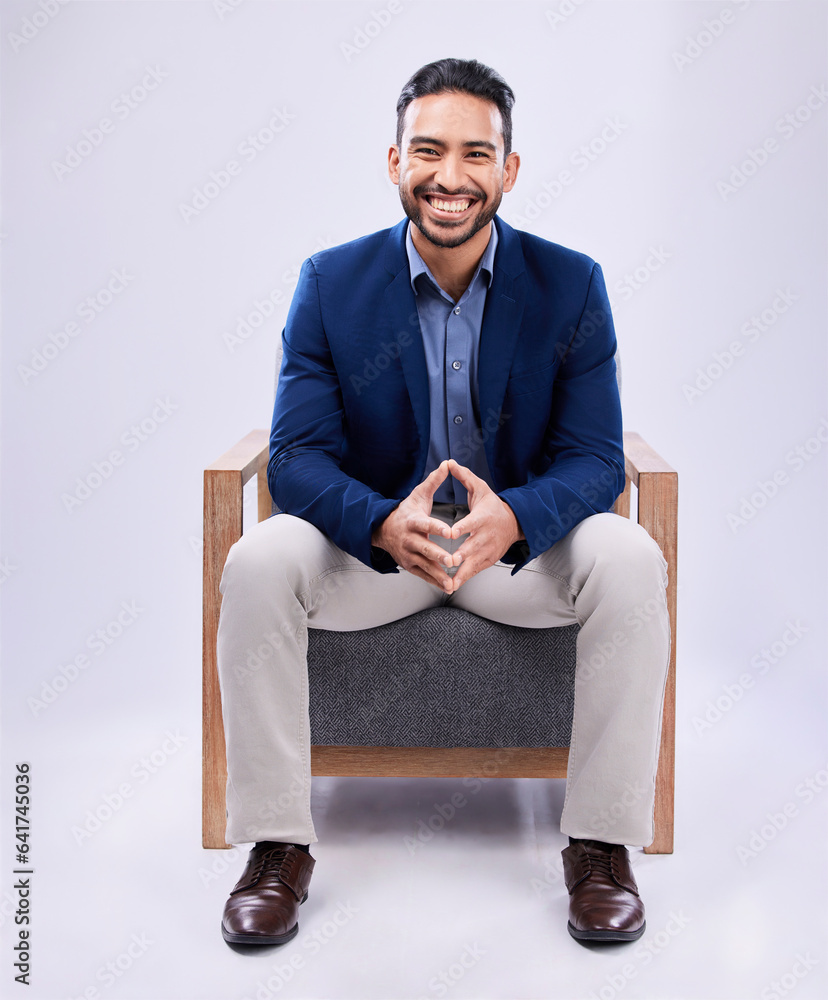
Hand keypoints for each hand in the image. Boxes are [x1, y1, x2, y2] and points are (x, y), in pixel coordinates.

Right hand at [371, 460, 455, 591]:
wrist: (383, 530)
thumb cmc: (406, 512)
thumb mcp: (418, 495)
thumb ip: (433, 482)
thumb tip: (446, 464)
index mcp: (413, 521)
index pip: (426, 524)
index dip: (437, 527)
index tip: (450, 530)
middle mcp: (409, 539)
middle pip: (425, 548)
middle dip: (439, 555)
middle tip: (453, 560)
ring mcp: (408, 554)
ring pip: (425, 565)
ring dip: (438, 574)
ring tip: (452, 582)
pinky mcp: (409, 565)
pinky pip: (422, 575)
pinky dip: (434, 581)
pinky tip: (447, 586)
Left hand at [443, 459, 523, 590]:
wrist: (513, 523)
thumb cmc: (493, 506)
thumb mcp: (481, 489)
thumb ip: (464, 477)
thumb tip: (449, 462)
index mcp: (482, 518)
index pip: (471, 523)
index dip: (461, 527)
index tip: (451, 532)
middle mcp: (485, 536)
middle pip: (472, 547)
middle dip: (461, 555)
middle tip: (449, 561)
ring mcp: (487, 550)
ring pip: (473, 563)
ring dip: (461, 572)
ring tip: (449, 583)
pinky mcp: (487, 560)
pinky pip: (474, 571)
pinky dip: (464, 578)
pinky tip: (451, 586)